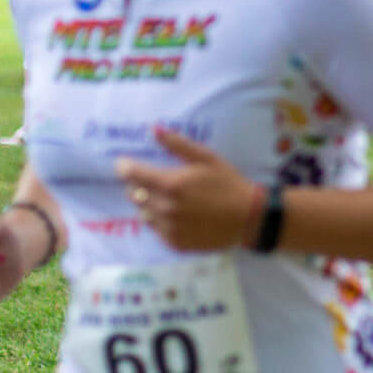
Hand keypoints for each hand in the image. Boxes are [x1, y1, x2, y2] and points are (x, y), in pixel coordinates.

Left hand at [115, 128, 257, 251]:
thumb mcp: (206, 158)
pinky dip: (160, 221)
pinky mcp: (175, 243)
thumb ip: (177, 144)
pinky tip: (177, 215)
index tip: (125, 164)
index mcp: (171, 184)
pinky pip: (156, 230)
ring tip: (167, 199)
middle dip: (138, 185)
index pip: (131, 175)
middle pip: (134, 194)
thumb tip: (154, 129)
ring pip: (143, 213)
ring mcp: (169, 228)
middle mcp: (165, 208)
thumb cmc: (228, 183)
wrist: (247, 218)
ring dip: (149, 204)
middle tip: (155, 181)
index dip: (125, 167)